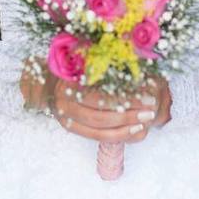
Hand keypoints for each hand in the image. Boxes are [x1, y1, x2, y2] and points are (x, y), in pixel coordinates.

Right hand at [52, 77, 169, 144]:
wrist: (48, 82)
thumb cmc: (74, 68)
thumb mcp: (87, 61)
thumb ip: (106, 67)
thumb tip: (141, 73)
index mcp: (69, 82)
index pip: (101, 96)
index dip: (125, 98)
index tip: (147, 95)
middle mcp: (64, 102)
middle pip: (100, 115)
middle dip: (128, 115)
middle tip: (150, 111)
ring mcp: (65, 118)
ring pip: (99, 130)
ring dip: (125, 128)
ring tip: (145, 122)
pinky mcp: (70, 128)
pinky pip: (96, 137)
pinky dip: (118, 136)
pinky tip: (134, 131)